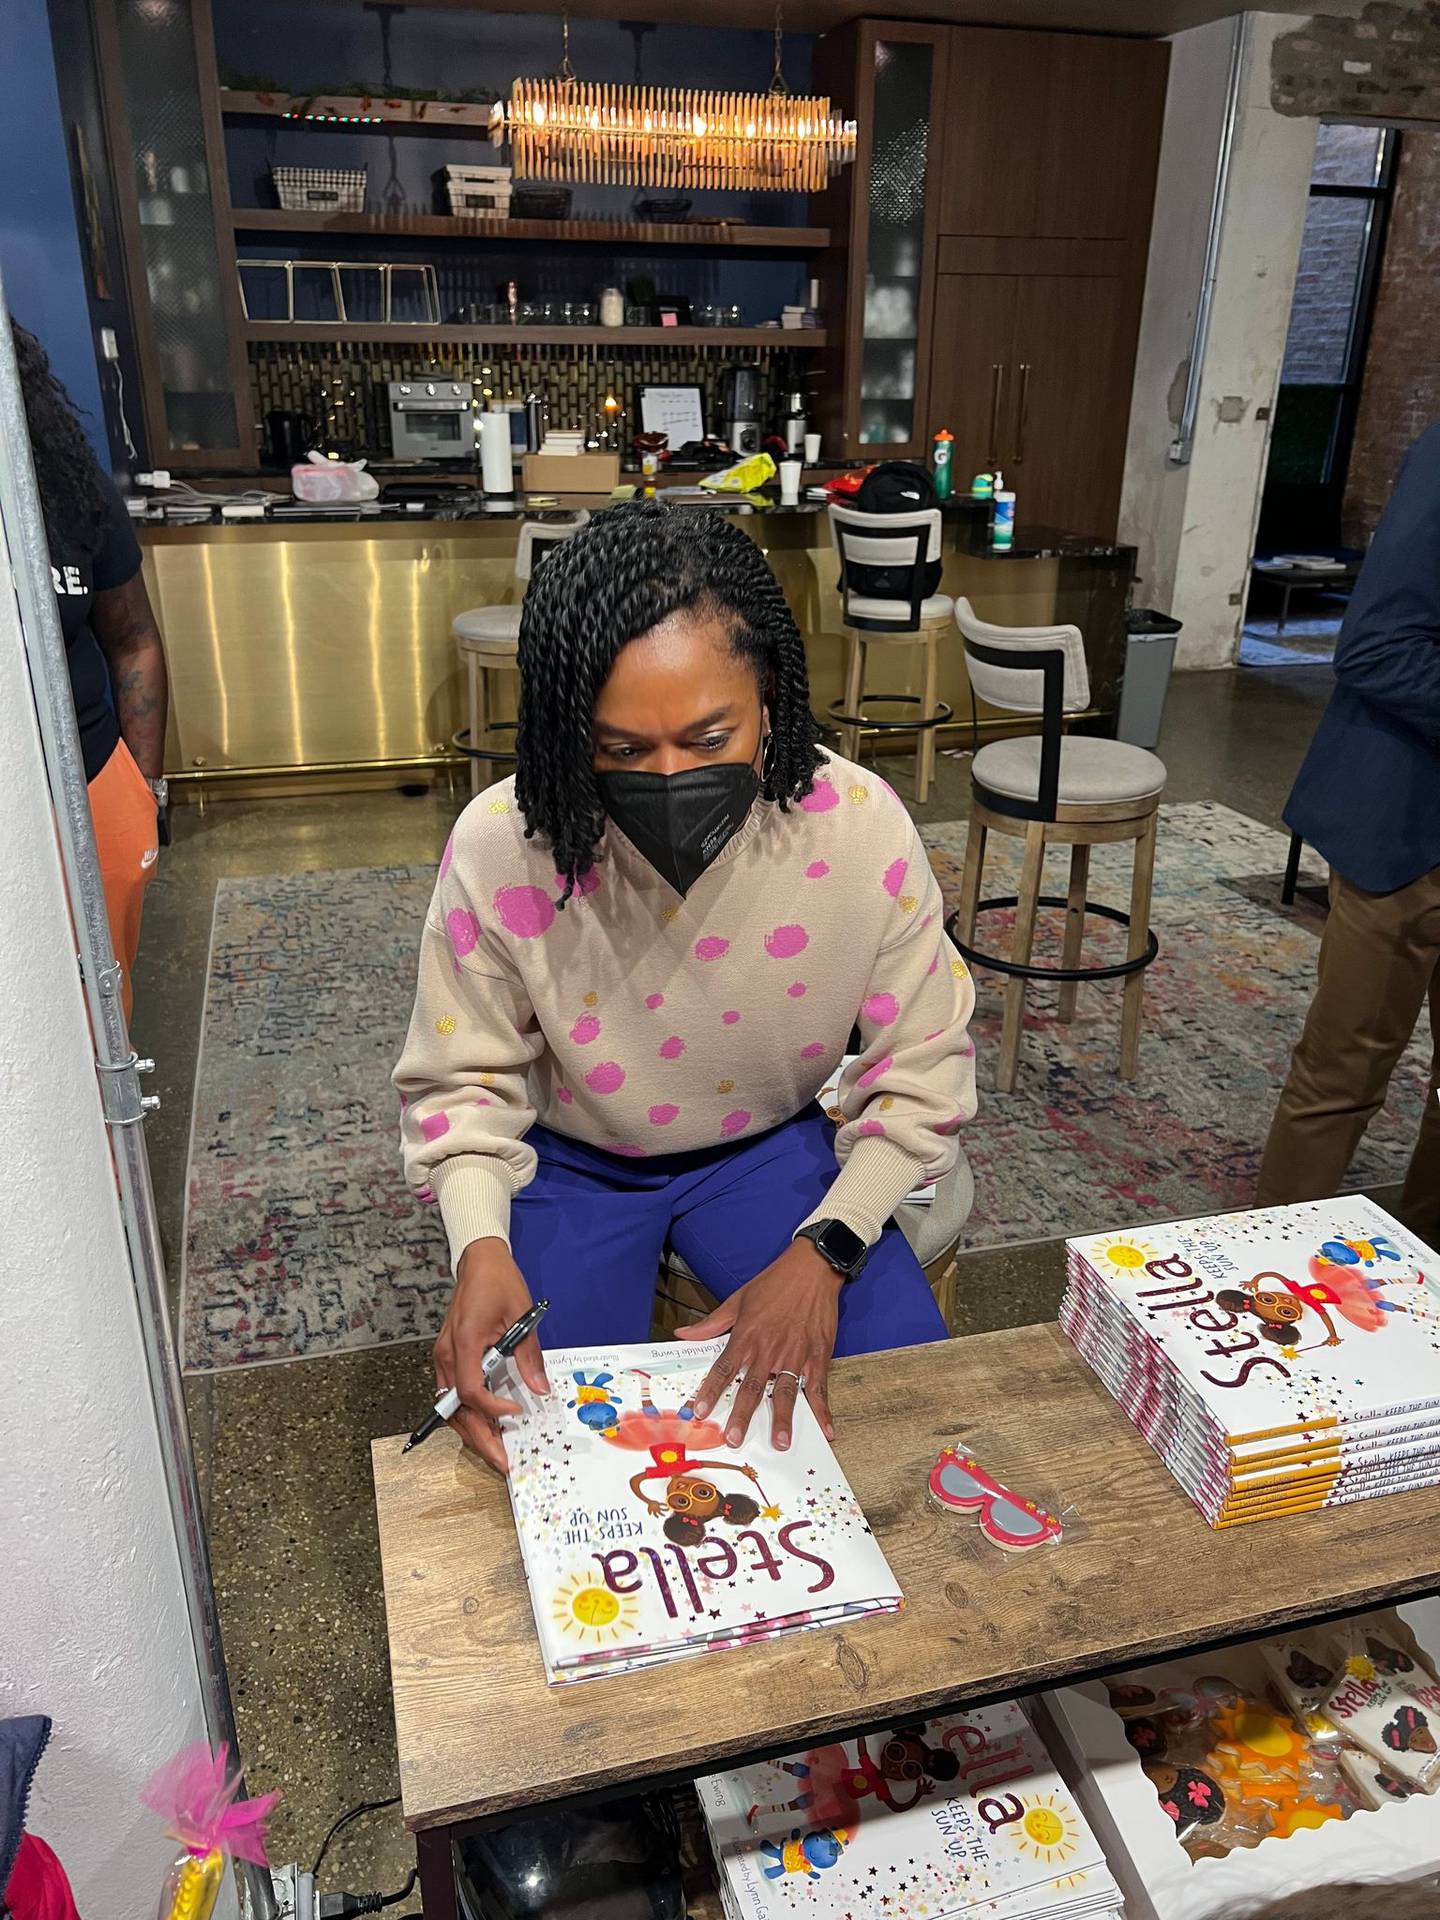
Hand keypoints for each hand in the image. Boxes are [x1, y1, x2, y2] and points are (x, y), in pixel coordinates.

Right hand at [433, 1238, 549, 1472]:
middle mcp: (447, 1355)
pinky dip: (470, 1415)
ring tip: (498, 1451)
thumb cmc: (500, 1283)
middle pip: (455, 1409)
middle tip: (503, 1462)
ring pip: (451, 1407)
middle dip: (479, 1438)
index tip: (516, 1415)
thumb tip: (540, 1391)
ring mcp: (444, 1358)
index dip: (491, 1409)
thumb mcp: (522, 1315)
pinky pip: (454, 1395)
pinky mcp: (449, 1359)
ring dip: (473, 1431)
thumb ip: (529, 1355)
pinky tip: (490, 1427)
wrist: (479, 1262)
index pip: (469, 1389)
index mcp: (463, 1342)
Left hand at [678, 1240, 841, 1449]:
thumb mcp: (738, 1299)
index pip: (724, 1369)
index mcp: (746, 1336)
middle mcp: (769, 1349)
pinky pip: (819, 1387)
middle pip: (752, 1388)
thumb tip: (683, 1334)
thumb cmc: (774, 1283)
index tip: (700, 1412)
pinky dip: (822, 1410)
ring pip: (785, 1392)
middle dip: (742, 1416)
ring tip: (779, 1442)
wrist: (811, 1269)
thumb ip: (711, 1324)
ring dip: (782, 1419)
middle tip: (734, 1438)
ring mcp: (795, 1354)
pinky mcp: (818, 1355)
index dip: (711, 1391)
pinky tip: (826, 1430)